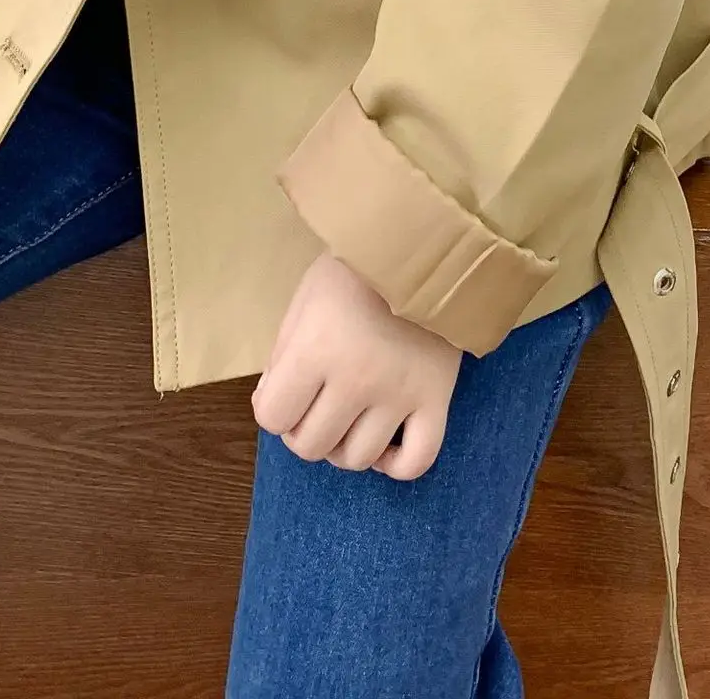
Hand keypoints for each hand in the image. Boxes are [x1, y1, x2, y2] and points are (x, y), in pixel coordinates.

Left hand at [253, 253, 460, 480]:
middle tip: (317, 403)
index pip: (273, 417)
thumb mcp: (306, 298)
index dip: (274, 407)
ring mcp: (399, 394)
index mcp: (316, 350)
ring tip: (350, 418)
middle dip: (304, 429)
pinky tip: (385, 445)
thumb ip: (284, 353)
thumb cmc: (358, 268)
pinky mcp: (436, 399)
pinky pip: (416, 461)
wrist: (428, 245)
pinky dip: (395, 465)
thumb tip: (274, 404)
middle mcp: (356, 380)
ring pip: (357, 458)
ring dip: (344, 446)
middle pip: (311, 445)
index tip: (287, 388)